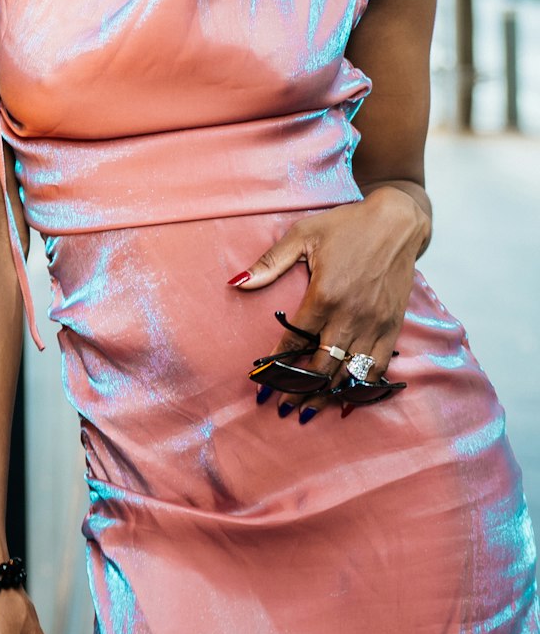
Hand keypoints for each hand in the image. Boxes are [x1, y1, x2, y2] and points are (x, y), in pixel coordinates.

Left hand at [230, 186, 429, 421]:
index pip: (295, 340)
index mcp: (325, 294)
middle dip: (299, 388)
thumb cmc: (345, 226)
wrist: (396, 223)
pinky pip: (377, 368)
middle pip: (322, 366)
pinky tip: (345, 398)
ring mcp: (375, 324)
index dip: (277, 364)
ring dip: (326, 395)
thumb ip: (270, 262)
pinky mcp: (392, 327)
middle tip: (281, 404)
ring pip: (349, 373)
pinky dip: (359, 387)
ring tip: (307, 409)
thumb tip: (237, 283)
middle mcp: (351, 315)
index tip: (261, 382)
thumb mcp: (302, 235)